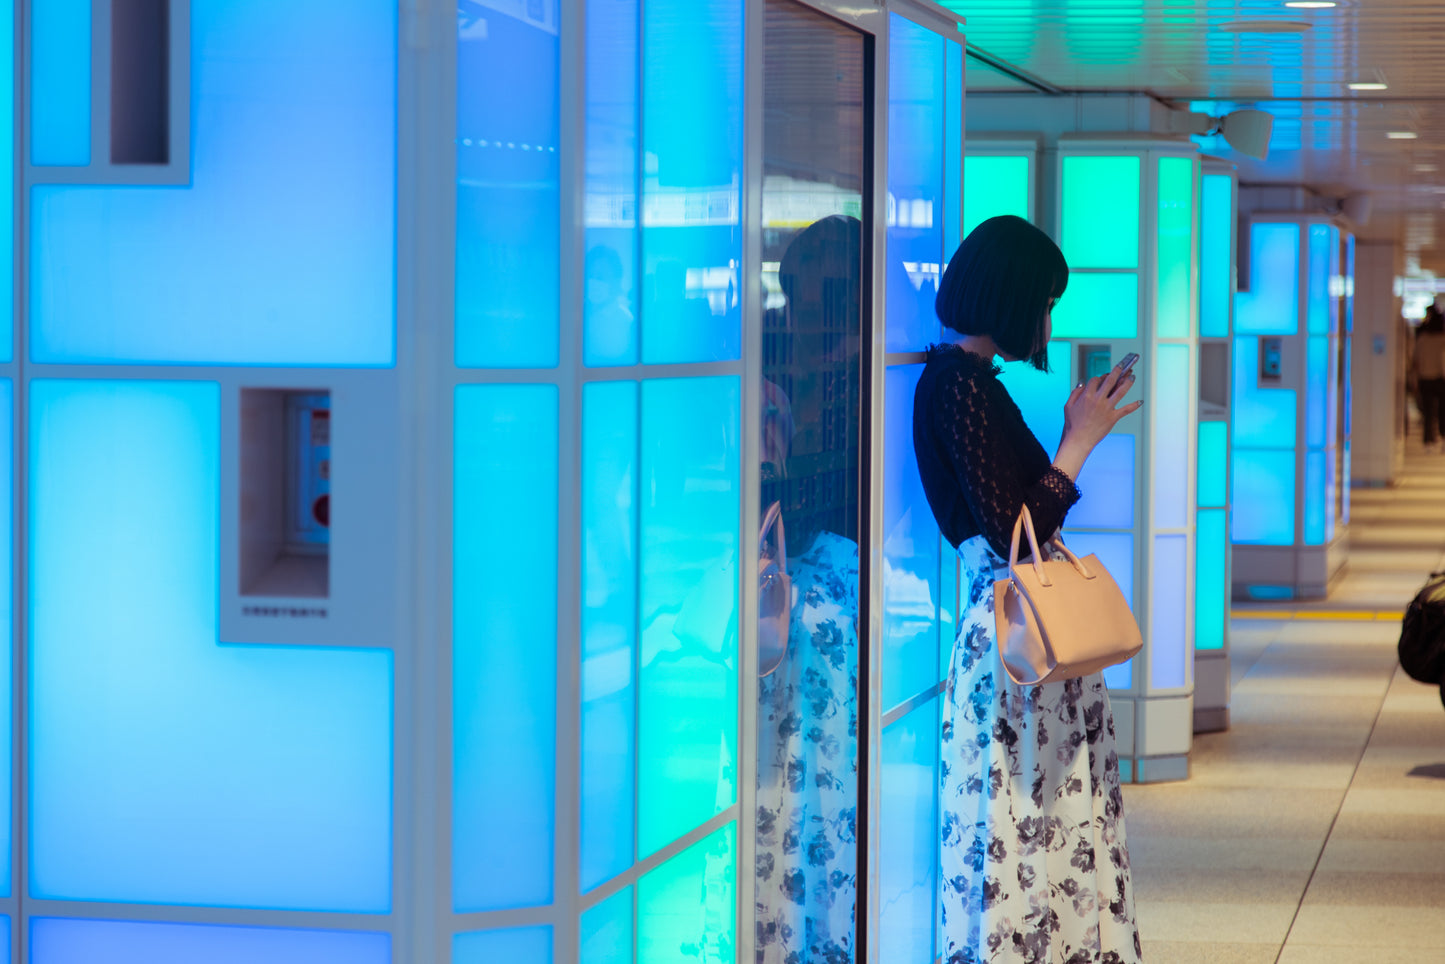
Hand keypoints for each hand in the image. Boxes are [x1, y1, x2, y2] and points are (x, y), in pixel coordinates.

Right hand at [1053, 362, 1141, 478]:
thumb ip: (1075, 392)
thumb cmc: (1072, 424)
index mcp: (1087, 395)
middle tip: (1124, 365)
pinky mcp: (1113, 418)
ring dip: (1128, 382)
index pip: (1096, 380)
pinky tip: (1140, 401)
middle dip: (1118, 370)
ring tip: (1133, 376)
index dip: (1100, 377)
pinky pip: (1126, 410)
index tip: (1103, 377)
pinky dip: (1134, 405)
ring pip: (1121, 391)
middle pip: (1111, 380)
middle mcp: (1098, 399)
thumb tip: (1082, 383)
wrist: (1078, 440)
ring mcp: (1107, 408)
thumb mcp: (1068, 406)